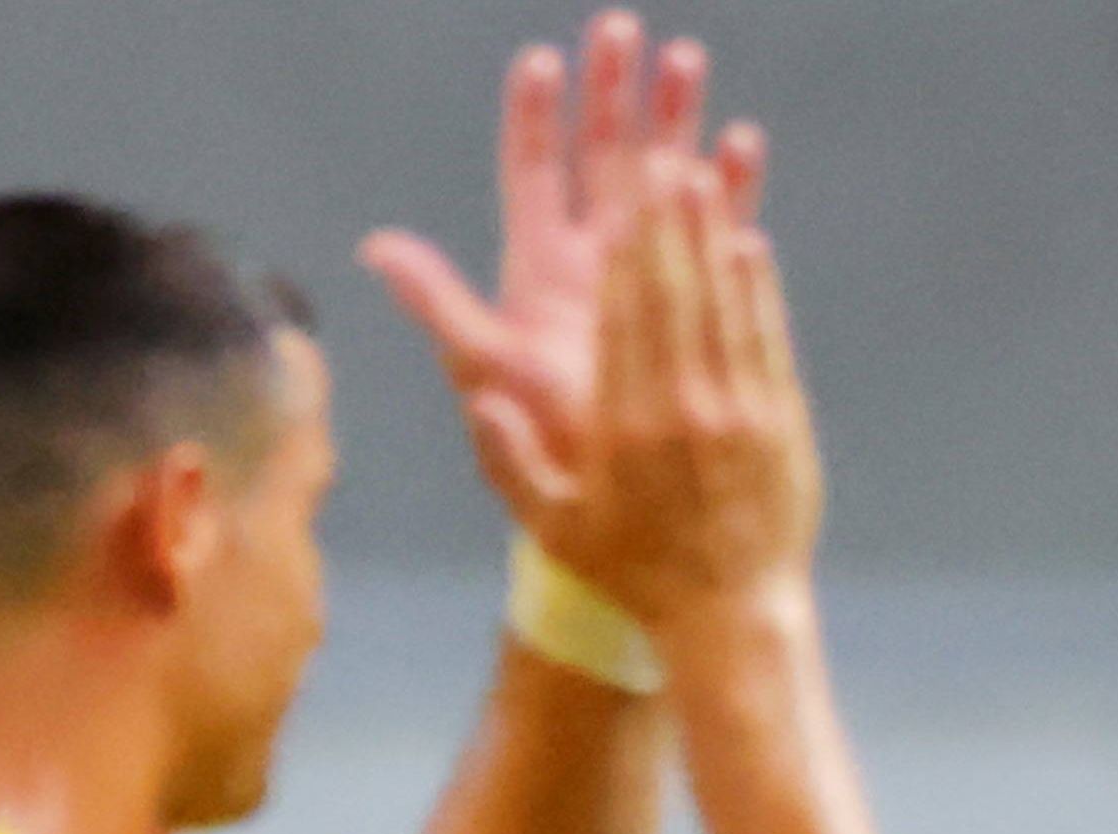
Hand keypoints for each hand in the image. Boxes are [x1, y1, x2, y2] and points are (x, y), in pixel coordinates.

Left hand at [362, 13, 767, 541]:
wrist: (618, 501)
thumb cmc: (548, 444)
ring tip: (688, 59)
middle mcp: (592, 262)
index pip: (532, 175)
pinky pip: (717, 228)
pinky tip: (741, 143)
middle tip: (621, 30)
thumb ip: (439, 305)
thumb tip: (376, 247)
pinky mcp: (698, 299)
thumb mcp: (488, 370)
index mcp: (541, 271)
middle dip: (613, 93)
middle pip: (600, 156)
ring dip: (675, 119)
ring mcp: (648, 277)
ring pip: (661, 177)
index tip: (540, 60)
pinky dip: (730, 185)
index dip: (535, 117)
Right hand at [481, 156, 820, 635]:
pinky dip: (757, 287)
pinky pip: (765, 336)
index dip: (621, 253)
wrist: (732, 619)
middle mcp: (683, 408)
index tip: (616, 202)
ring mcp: (739, 410)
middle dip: (664, 222)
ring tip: (699, 177)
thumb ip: (512, 464)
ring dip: (710, 234)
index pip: (621, 320)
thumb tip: (480, 400)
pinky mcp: (781, 420)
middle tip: (658, 161)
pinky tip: (749, 243)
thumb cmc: (635, 576)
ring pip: (722, 302)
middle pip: (672, 293)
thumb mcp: (556, 530)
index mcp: (624, 428)